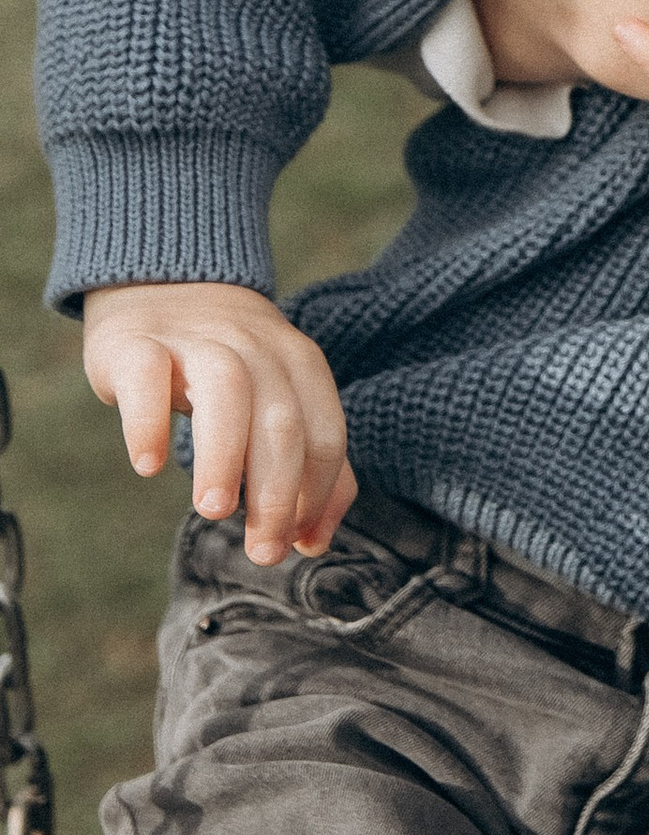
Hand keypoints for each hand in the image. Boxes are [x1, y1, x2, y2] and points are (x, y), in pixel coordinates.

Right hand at [83, 282, 353, 567]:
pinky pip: (147, 375)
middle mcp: (256, 348)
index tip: (298, 544)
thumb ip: (304, 462)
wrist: (164, 282)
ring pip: (226, 391)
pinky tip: (148, 466)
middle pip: (281, 420)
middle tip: (261, 552)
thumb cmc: (227, 364)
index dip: (317, 493)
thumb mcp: (277, 397)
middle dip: (277, 492)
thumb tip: (314, 539)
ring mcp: (197, 340)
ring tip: (213, 512)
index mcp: (299, 365)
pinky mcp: (138, 343)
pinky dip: (149, 421)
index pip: (325, 432)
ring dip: (224, 456)